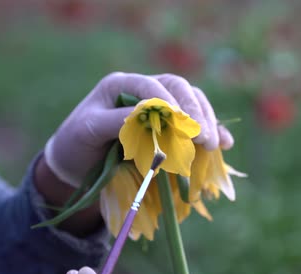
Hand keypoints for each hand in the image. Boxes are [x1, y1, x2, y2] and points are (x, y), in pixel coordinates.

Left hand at [44, 72, 234, 187]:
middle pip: (179, 89)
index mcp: (121, 84)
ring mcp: (159, 107)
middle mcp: (143, 90)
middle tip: (203, 139)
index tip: (181, 125)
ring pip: (191, 102)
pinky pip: (194, 123)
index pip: (152, 86)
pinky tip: (224, 144)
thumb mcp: (89, 130)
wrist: (76, 163)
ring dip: (205, 121)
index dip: (169, 104)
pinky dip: (211, 131)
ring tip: (212, 144)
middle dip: (193, 112)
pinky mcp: (169, 126)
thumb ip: (115, 120)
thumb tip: (147, 118)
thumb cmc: (77, 143)